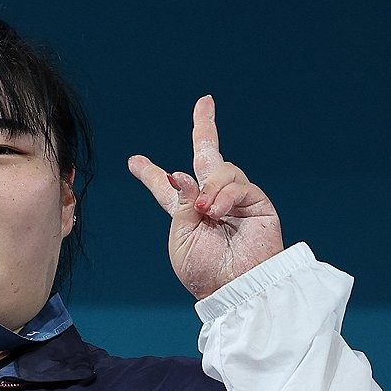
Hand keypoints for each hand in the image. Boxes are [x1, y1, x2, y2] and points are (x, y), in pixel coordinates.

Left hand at [128, 95, 283, 299]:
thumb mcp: (181, 237)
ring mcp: (234, 199)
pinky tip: (216, 212)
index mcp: (186, 213)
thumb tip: (182, 172)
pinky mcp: (256, 202)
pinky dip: (223, 195)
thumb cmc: (205, 272)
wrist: (235, 288)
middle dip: (205, 127)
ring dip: (210, 186)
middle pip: (206, 156)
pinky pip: (237, 184)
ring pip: (221, 169)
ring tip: (206, 211)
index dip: (150, 173)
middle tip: (204, 102)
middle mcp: (210, 201)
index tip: (134, 161)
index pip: (168, 186)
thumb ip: (179, 203)